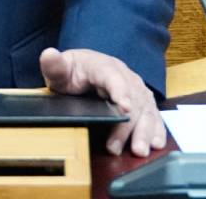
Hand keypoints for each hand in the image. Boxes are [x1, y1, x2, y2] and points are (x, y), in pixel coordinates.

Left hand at [40, 47, 165, 156]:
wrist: (83, 69)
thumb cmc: (73, 70)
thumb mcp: (59, 69)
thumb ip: (53, 65)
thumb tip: (49, 55)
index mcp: (102, 65)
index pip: (113, 76)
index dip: (120, 91)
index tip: (124, 107)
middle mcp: (124, 75)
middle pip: (133, 97)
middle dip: (131, 124)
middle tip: (125, 146)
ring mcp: (135, 88)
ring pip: (146, 107)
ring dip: (146, 130)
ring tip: (141, 149)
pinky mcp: (141, 100)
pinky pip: (153, 113)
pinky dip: (156, 128)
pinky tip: (156, 142)